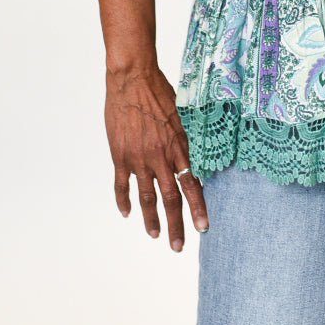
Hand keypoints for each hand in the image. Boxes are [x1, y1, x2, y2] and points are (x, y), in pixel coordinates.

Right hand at [104, 64, 207, 249]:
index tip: (204, 227)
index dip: (198, 207)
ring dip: (151, 219)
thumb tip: (200, 157)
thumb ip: (190, 138)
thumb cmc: (161, 91)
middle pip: (171, 198)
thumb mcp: (184, 114)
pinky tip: (126, 213)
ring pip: (146, 197)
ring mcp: (138, 158)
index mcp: (179, 145)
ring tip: (155, 234)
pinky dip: (123, 201)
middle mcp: (160, 156)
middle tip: (179, 245)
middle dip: (176, 224)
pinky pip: (121, 185)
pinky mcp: (120, 155)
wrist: (133, 78)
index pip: (192, 184)